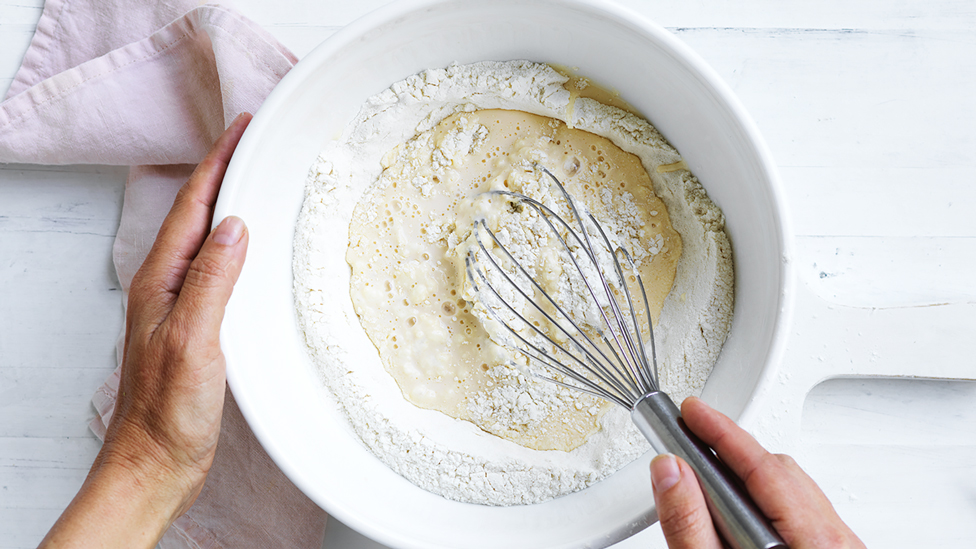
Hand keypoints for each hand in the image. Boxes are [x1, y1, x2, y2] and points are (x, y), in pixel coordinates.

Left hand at [39, 113, 250, 547]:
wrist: (155, 462)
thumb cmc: (168, 411)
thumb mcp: (193, 341)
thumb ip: (211, 281)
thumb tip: (234, 226)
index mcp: (160, 281)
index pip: (192, 206)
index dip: (218, 163)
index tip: (243, 130)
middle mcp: (166, 286)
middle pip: (197, 214)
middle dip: (224, 172)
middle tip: (255, 142)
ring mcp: (180, 305)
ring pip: (207, 239)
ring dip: (231, 204)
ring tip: (258, 180)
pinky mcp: (197, 324)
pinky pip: (218, 268)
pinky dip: (238, 245)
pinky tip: (255, 249)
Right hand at [650, 396, 864, 548]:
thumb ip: (689, 524)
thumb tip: (669, 470)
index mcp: (814, 541)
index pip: (762, 465)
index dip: (721, 432)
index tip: (692, 410)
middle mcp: (836, 542)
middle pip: (779, 471)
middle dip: (729, 453)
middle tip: (688, 438)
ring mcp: (839, 548)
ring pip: (791, 491)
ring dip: (745, 481)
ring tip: (703, 483)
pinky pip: (801, 513)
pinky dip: (764, 504)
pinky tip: (734, 515)